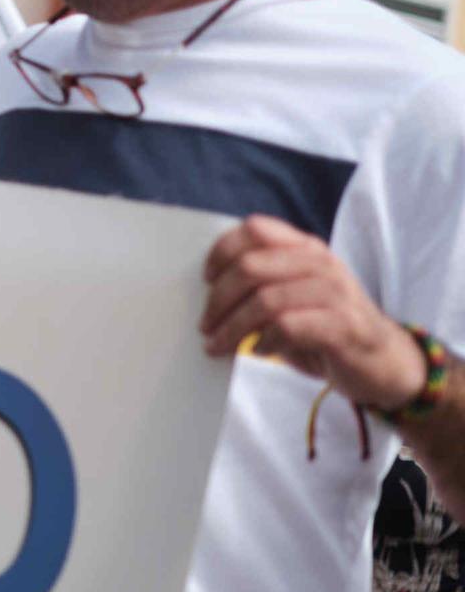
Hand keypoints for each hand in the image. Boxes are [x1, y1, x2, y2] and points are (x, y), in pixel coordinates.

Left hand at [201, 215, 428, 410]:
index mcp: (306, 248)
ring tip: (219, 345)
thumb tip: (209, 296)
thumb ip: (263, 284)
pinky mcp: (343, 326)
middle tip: (205, 325)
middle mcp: (321, 263)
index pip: (255, 229)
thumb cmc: (326, 328)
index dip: (221, 252)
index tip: (205, 280)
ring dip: (233, 327)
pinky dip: (264, 341)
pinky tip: (260, 351)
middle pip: (250, 267)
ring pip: (265, 300)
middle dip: (218, 299)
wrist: (385, 362)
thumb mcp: (294, 296)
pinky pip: (287, 327)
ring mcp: (335, 293)